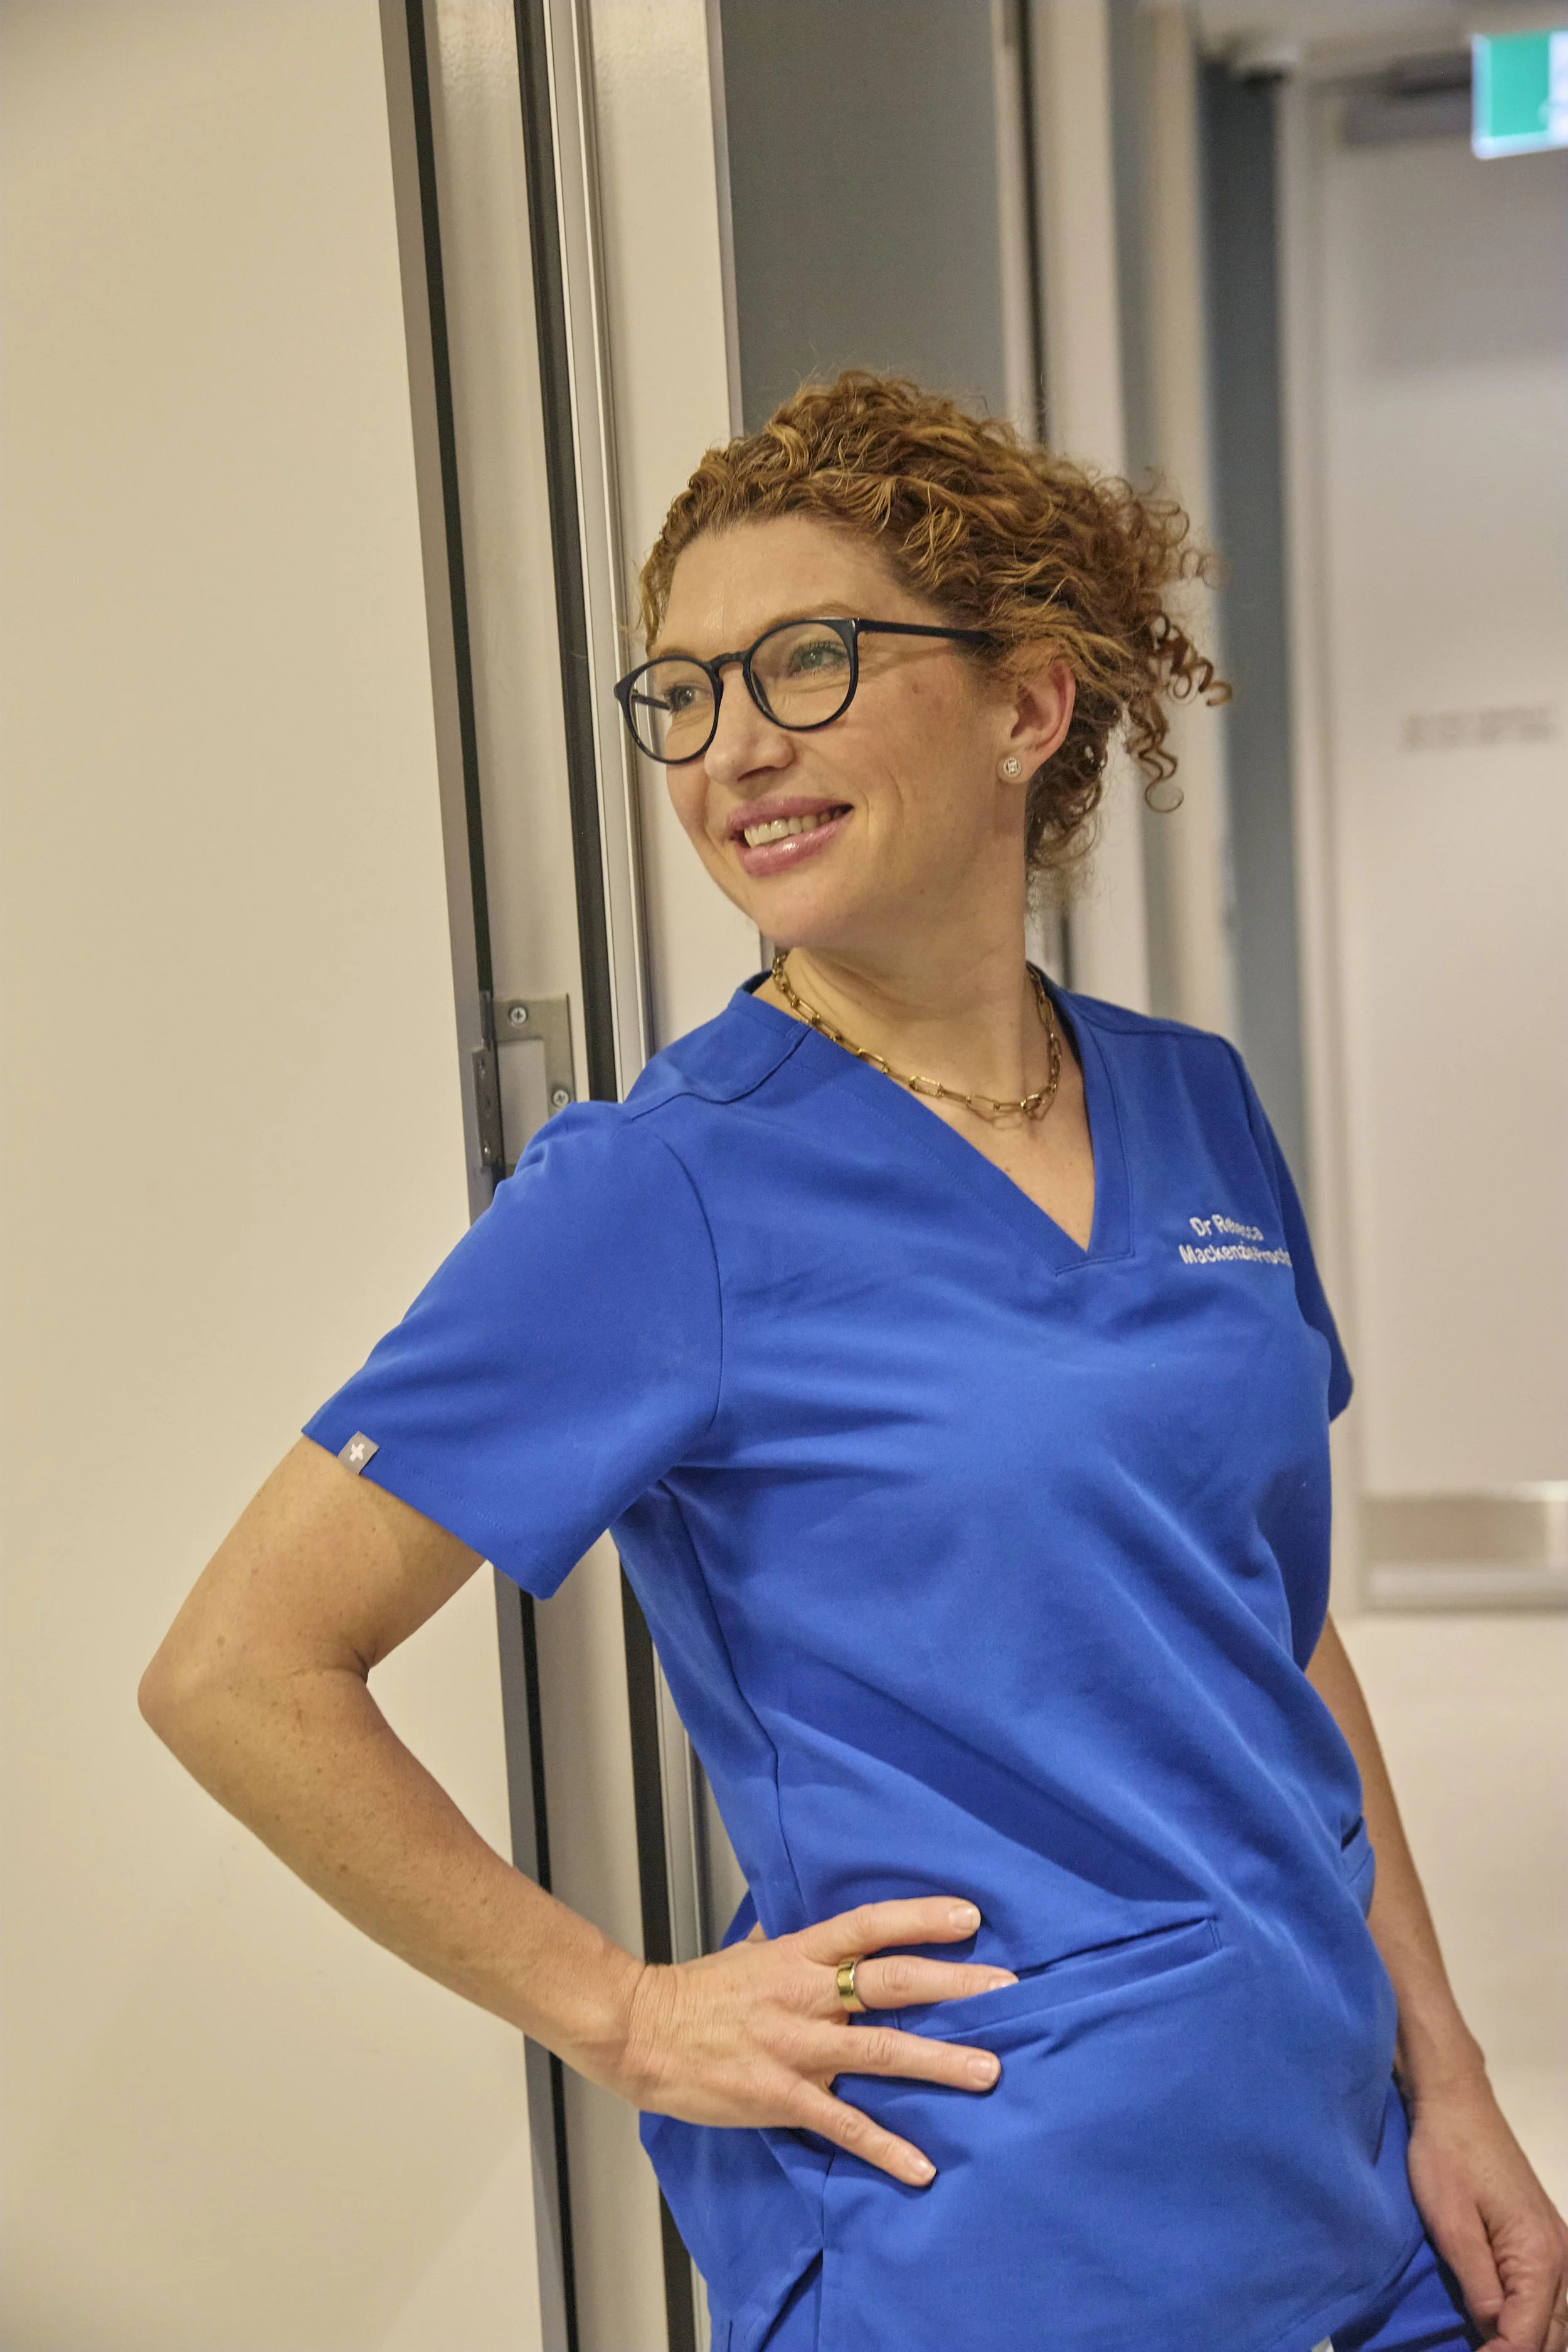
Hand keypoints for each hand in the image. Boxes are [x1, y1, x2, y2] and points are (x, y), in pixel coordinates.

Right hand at [609, 1896, 1015, 2186]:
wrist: (640, 2032)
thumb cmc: (695, 1993)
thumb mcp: (745, 1954)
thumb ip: (781, 1944)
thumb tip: (795, 1929)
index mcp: (797, 1953)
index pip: (868, 1926)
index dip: (920, 1918)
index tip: (970, 1917)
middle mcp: (805, 1994)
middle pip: (891, 1982)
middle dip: (953, 1985)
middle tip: (1008, 1990)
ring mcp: (796, 2046)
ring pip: (881, 2050)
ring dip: (940, 2062)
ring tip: (989, 2071)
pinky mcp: (781, 2097)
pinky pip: (843, 2124)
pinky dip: (885, 2147)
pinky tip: (922, 2166)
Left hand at [1406, 2071, 1567, 2350]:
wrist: (1456, 2103)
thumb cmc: (1446, 2158)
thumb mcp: (1450, 2223)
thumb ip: (1478, 2285)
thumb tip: (1496, 2335)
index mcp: (1540, 2257)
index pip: (1530, 2338)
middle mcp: (1562, 2258)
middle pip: (1555, 2338)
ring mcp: (1560, 2249)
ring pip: (1562, 2324)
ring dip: (1534, 2344)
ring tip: (1492, 2347)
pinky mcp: (1547, 2242)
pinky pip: (1556, 2300)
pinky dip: (1539, 2325)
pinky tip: (1511, 2331)